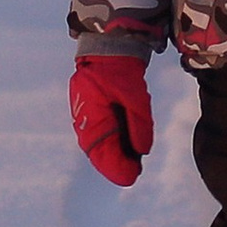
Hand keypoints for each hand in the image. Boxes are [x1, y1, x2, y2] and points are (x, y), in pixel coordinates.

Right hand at [70, 55, 153, 185]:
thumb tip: (141, 151)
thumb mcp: (136, 96)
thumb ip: (139, 124)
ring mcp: (85, 118)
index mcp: (92, 116)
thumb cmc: (121, 71)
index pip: (102, 151)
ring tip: (133, 164)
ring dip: (114, 156)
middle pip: (98, 152)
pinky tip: (126, 149)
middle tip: (135, 173)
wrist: (108, 50)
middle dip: (116, 165)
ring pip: (98, 146)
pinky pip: (99, 136)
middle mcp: (84, 121)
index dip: (117, 167)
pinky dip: (112, 145)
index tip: (133, 176)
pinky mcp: (90, 114)